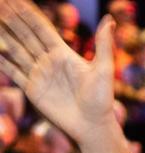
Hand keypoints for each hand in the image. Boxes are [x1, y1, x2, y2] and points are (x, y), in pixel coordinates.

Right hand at [0, 0, 116, 146]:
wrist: (93, 125)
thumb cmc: (102, 99)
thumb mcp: (104, 69)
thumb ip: (103, 44)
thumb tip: (110, 19)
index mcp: (63, 53)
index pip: (40, 28)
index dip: (27, 13)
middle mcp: (48, 61)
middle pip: (25, 34)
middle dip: (11, 18)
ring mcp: (39, 74)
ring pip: (15, 50)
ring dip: (3, 35)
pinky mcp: (32, 89)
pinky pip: (13, 72)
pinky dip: (2, 61)